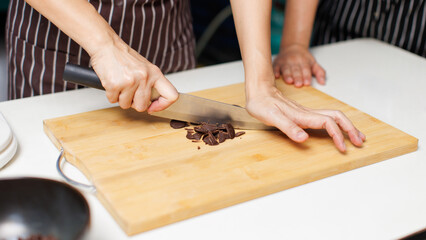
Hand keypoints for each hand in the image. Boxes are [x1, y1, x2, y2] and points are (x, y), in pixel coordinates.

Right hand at [89, 39, 177, 112]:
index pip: (171, 95)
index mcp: (155, 73)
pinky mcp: (114, 85)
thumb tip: (153, 102)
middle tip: (129, 92)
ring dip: (121, 98)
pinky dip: (111, 94)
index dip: (163, 105)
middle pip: (142, 106)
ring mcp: (130, 82)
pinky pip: (113, 100)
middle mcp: (144, 77)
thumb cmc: (124, 56)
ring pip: (126, 105)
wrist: (106, 45)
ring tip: (120, 84)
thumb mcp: (145, 67)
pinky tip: (112, 83)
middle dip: (134, 103)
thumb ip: (151, 83)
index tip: (153, 107)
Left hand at [246, 82, 364, 151]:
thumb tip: (303, 138)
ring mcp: (306, 113)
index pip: (328, 124)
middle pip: (337, 117)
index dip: (338, 136)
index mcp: (303, 116)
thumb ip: (288, 127)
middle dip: (351, 129)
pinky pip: (326, 118)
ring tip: (356, 136)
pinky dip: (336, 124)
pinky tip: (337, 130)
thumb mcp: (271, 117)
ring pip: (333, 116)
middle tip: (360, 141)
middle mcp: (308, 113)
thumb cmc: (262, 105)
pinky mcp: (303, 114)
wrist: (258, 92)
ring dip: (347, 126)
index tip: (343, 148)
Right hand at [273, 44, 325, 86]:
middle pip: (296, 70)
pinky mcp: (277, 63)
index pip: (306, 69)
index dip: (306, 76)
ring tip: (289, 81)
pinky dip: (275, 71)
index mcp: (304, 61)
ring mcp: (285, 62)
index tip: (307, 83)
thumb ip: (320, 72)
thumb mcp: (313, 63)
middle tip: (298, 84)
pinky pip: (276, 67)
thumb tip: (323, 82)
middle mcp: (294, 61)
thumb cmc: (303, 58)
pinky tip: (276, 76)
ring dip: (287, 75)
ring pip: (286, 69)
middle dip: (297, 77)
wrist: (292, 47)